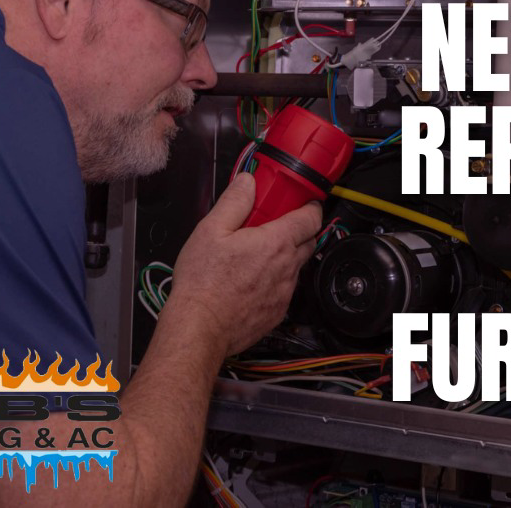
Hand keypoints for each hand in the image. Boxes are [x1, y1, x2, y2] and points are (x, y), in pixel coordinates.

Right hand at [169, 172, 321, 355]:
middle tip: (274, 222)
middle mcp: (287, 268)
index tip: (301, 200)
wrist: (200, 327)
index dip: (310, 205)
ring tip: (255, 252)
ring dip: (285, 255)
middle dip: (298, 228)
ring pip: (296, 266)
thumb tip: (247, 182)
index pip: (311, 218)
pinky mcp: (277, 312)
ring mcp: (284, 292)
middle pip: (309, 240)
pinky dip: (275, 279)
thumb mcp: (211, 229)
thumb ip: (234, 201)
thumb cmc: (203, 283)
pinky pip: (285, 289)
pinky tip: (251, 279)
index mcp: (276, 243)